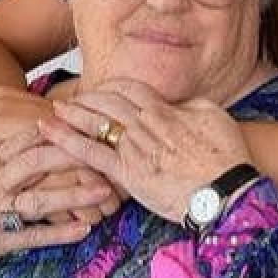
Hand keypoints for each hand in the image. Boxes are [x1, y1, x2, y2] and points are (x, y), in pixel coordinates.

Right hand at [0, 127, 109, 277]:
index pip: (22, 141)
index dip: (53, 131)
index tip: (81, 123)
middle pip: (37, 163)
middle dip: (72, 156)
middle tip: (104, 151)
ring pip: (40, 200)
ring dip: (74, 195)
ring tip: (105, 190)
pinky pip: (32, 237)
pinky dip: (58, 233)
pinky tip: (84, 230)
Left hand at [41, 79, 251, 224]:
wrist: (225, 191)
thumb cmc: (226, 157)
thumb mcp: (215, 118)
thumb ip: (192, 105)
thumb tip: (179, 103)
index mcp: (166, 111)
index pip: (131, 89)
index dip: (112, 86)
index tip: (101, 89)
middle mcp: (146, 125)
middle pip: (108, 101)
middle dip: (87, 97)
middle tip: (71, 99)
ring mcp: (135, 149)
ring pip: (95, 122)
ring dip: (72, 113)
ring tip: (53, 111)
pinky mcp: (128, 174)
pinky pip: (92, 154)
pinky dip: (68, 141)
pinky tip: (51, 135)